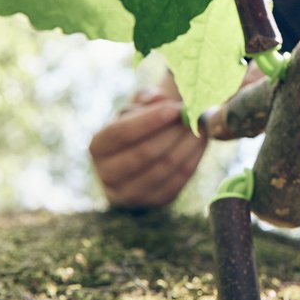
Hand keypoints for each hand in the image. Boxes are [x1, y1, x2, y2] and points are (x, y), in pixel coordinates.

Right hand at [89, 87, 207, 208]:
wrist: (148, 151)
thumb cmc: (142, 122)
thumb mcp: (139, 105)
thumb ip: (147, 97)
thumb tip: (158, 97)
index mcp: (98, 147)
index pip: (120, 133)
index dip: (149, 120)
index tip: (176, 108)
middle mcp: (107, 174)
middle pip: (144, 153)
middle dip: (173, 133)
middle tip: (193, 117)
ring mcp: (130, 194)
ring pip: (164, 169)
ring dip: (187, 145)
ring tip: (201, 126)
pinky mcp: (154, 202)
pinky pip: (177, 182)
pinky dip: (193, 159)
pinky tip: (202, 141)